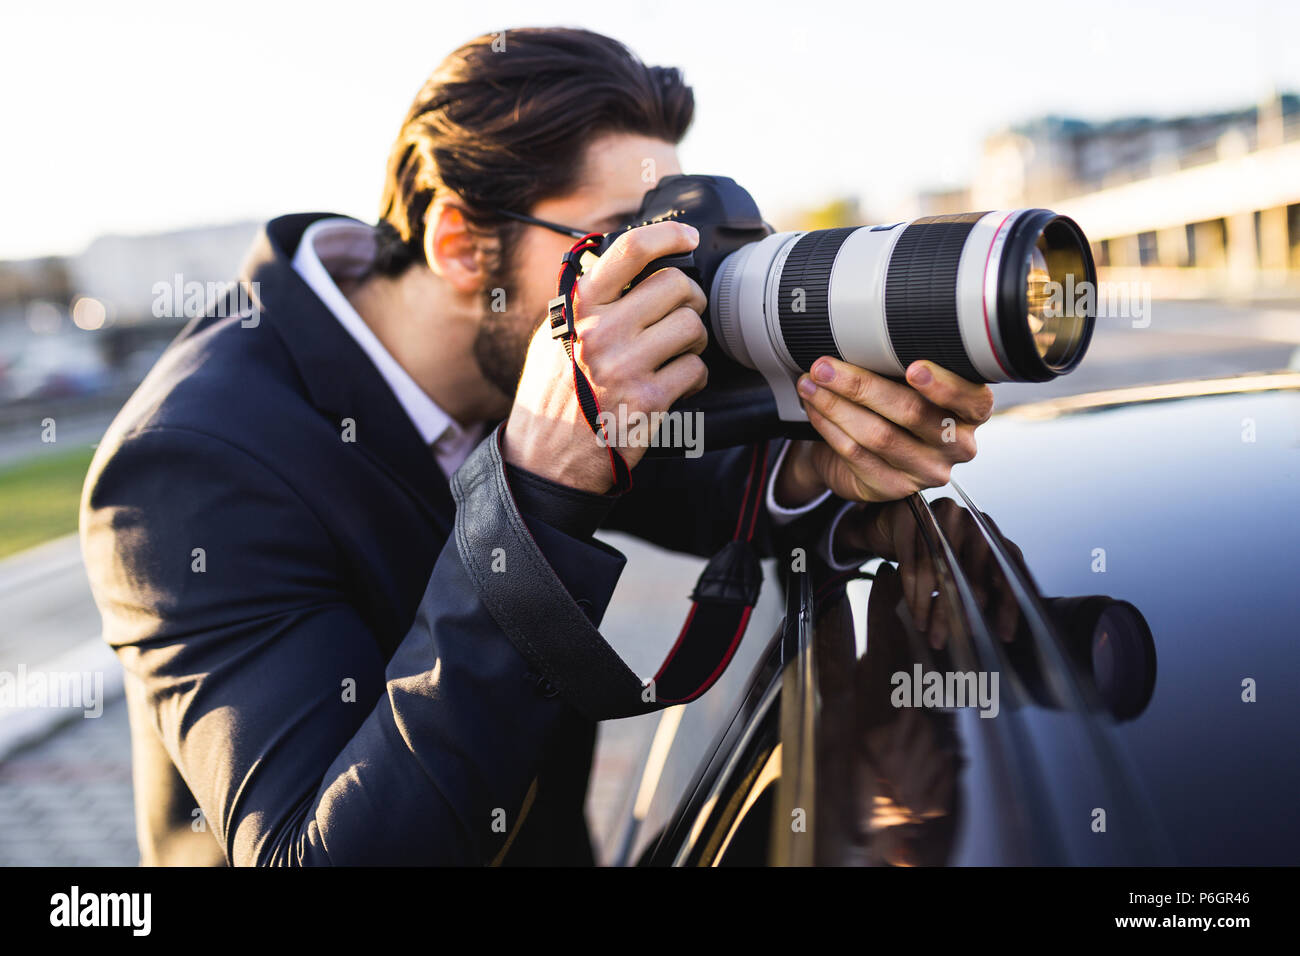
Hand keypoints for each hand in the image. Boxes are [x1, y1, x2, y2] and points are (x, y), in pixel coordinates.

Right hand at [503, 222, 708, 492]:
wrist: (546, 458)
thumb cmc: (553, 394)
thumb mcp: (553, 336)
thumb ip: (586, 301)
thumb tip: (624, 266)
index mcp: (578, 309)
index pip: (629, 251)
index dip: (668, 235)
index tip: (686, 238)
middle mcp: (601, 332)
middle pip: (675, 285)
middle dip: (689, 299)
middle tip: (682, 315)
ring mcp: (626, 366)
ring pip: (692, 325)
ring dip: (694, 340)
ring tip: (677, 353)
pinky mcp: (649, 400)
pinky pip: (696, 368)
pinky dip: (695, 377)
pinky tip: (676, 385)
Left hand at [774, 357, 994, 506]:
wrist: (871, 453)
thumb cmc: (896, 406)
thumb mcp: (910, 381)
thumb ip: (904, 362)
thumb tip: (861, 335)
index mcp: (972, 410)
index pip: (970, 399)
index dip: (943, 385)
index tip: (914, 367)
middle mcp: (957, 444)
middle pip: (912, 413)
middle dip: (862, 386)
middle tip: (825, 366)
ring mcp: (928, 471)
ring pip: (878, 435)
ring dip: (836, 405)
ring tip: (811, 383)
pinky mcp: (895, 488)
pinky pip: (857, 455)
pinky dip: (829, 427)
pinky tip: (814, 408)